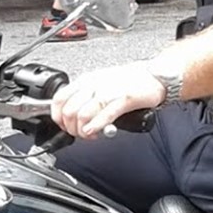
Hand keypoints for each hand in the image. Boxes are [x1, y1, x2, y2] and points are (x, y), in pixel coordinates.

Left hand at [49, 63, 164, 139]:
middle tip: (79, 134)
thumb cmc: (128, 81)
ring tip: (90, 135)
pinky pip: (105, 114)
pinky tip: (94, 132)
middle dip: (70, 128)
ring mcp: (109, 91)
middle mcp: (94, 84)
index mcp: (86, 80)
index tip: (64, 127)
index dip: (58, 118)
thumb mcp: (99, 85)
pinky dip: (95, 126)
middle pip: (68, 111)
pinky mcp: (124, 99)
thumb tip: (69, 117)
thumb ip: (84, 99)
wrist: (154, 76)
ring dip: (82, 131)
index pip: (59, 99)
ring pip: (82, 114)